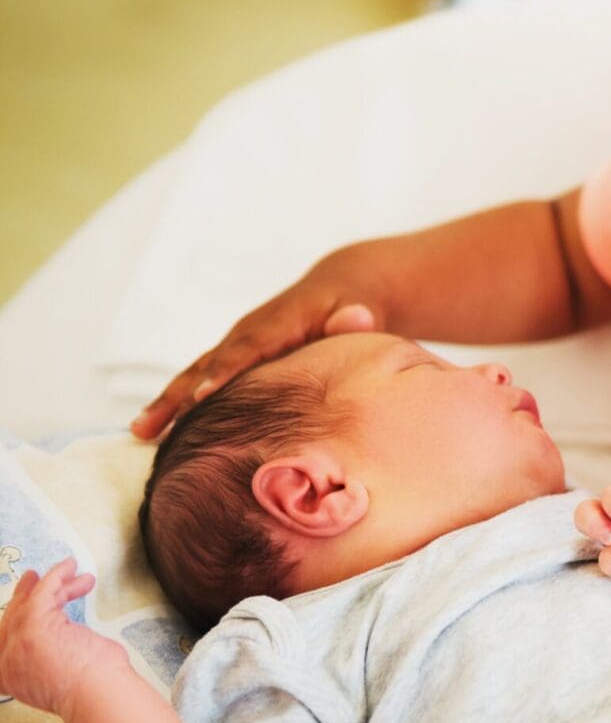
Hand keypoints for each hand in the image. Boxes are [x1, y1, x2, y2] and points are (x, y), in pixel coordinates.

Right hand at [0, 559, 126, 721]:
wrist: (96, 696)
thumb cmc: (91, 692)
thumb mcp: (58, 680)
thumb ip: (45, 664)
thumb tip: (59, 646)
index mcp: (8, 678)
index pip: (5, 642)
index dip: (14, 620)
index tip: (25, 604)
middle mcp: (6, 661)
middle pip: (13, 618)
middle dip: (24, 596)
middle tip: (35, 579)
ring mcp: (19, 641)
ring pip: (31, 603)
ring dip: (50, 584)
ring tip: (67, 571)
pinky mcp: (37, 623)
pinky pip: (45, 590)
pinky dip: (57, 575)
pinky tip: (70, 566)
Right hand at [131, 253, 383, 439]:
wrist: (341, 289)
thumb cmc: (354, 306)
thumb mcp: (360, 308)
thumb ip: (356, 318)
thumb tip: (356, 316)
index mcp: (279, 321)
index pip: (249, 349)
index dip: (225, 372)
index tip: (201, 397)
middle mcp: (249, 331)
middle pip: (208, 364)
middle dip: (178, 395)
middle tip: (149, 427)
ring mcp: (238, 344)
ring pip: (196, 373)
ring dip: (167, 402)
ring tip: (138, 433)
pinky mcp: (234, 358)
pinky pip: (201, 380)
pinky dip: (180, 404)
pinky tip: (158, 433)